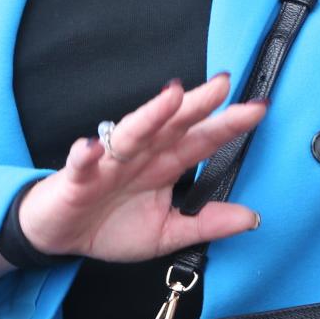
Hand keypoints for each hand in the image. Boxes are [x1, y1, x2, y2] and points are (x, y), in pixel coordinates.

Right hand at [11, 74, 265, 265]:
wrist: (60, 235)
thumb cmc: (111, 225)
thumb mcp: (167, 232)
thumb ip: (207, 223)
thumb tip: (253, 219)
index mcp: (164, 165)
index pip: (202, 140)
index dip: (229, 124)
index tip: (259, 108)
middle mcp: (141, 155)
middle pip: (173, 123)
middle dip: (198, 103)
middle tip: (223, 82)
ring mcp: (110, 162)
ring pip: (132, 133)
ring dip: (150, 114)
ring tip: (172, 96)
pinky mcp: (77, 178)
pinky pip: (81, 163)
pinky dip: (85, 154)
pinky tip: (91, 147)